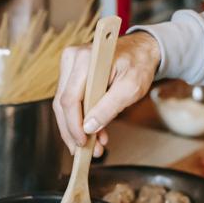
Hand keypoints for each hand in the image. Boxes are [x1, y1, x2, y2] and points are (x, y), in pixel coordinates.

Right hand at [53, 31, 160, 155]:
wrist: (140, 50)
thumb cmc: (138, 64)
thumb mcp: (131, 88)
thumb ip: (109, 108)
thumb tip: (89, 128)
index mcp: (85, 59)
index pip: (70, 99)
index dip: (73, 125)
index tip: (83, 143)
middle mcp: (71, 59)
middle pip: (62, 104)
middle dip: (73, 131)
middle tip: (86, 152)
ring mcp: (69, 65)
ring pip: (64, 105)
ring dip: (76, 128)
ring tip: (93, 147)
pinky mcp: (71, 73)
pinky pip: (70, 100)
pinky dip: (79, 118)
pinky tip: (93, 133)